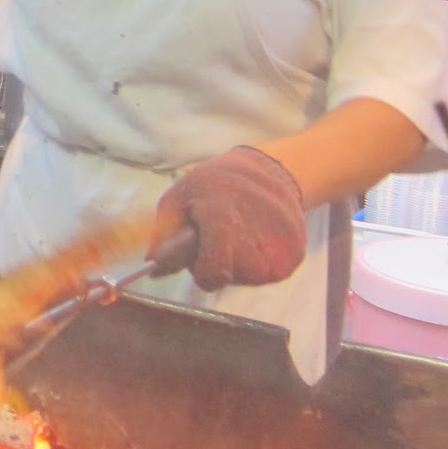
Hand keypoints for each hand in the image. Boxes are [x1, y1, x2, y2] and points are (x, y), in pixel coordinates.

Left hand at [149, 145, 305, 290]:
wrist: (269, 172)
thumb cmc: (215, 185)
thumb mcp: (179, 198)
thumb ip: (164, 235)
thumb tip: (152, 267)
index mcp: (222, 217)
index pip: (213, 269)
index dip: (201, 269)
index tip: (198, 258)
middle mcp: (256, 236)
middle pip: (230, 276)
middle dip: (217, 263)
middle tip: (217, 239)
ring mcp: (280, 248)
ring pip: (249, 276)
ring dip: (237, 263)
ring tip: (237, 234)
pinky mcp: (295, 257)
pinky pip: (268, 273)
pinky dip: (258, 261)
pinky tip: (256, 238)